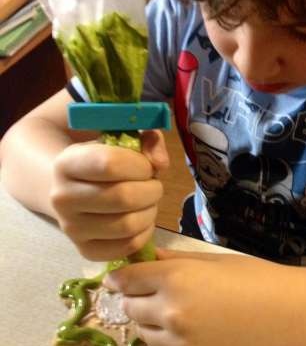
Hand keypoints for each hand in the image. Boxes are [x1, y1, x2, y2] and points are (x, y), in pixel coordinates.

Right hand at [50, 130, 168, 260]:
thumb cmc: (105, 161)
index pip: (110, 164)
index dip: (140, 165)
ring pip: (128, 224)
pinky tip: (142, 218)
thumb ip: (148, 139)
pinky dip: (145, 232)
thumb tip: (160, 163)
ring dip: (150, 211)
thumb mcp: (123, 138)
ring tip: (148, 201)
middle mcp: (62, 197)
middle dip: (151, 190)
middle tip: (154, 185)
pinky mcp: (86, 250)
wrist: (75, 190)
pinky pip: (128, 246)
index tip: (147, 166)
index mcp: (67, 163)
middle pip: (123, 197)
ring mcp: (71, 228)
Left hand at [103, 249, 281, 345]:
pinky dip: (161, 336)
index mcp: (176, 279)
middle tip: (145, 288)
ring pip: (141, 331)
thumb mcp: (213, 261)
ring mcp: (179, 342)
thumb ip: (175, 260)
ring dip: (145, 318)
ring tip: (166, 307)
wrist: (287, 316)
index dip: (119, 277)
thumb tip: (148, 257)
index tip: (117, 276)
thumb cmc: (254, 279)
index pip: (128, 279)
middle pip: (129, 307)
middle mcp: (170, 313)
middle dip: (132, 296)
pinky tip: (181, 326)